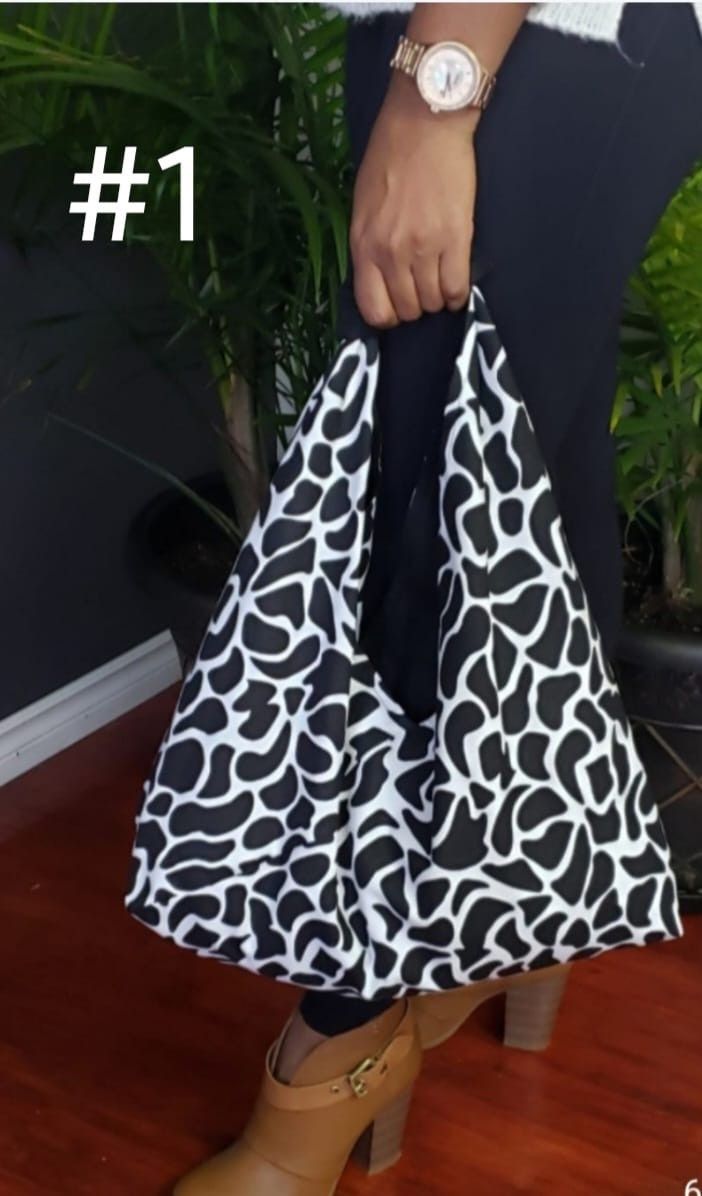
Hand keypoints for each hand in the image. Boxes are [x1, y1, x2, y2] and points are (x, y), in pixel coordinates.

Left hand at [349, 73, 478, 328]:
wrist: (424, 122)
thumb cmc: (390, 157)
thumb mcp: (362, 205)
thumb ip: (369, 245)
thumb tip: (381, 279)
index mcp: (364, 245)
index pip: (374, 310)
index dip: (389, 316)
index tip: (398, 306)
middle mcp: (391, 253)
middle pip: (408, 310)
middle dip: (417, 305)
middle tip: (423, 287)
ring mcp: (424, 248)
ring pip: (434, 302)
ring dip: (439, 298)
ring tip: (440, 279)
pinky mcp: (456, 238)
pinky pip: (458, 287)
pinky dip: (459, 293)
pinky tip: (457, 282)